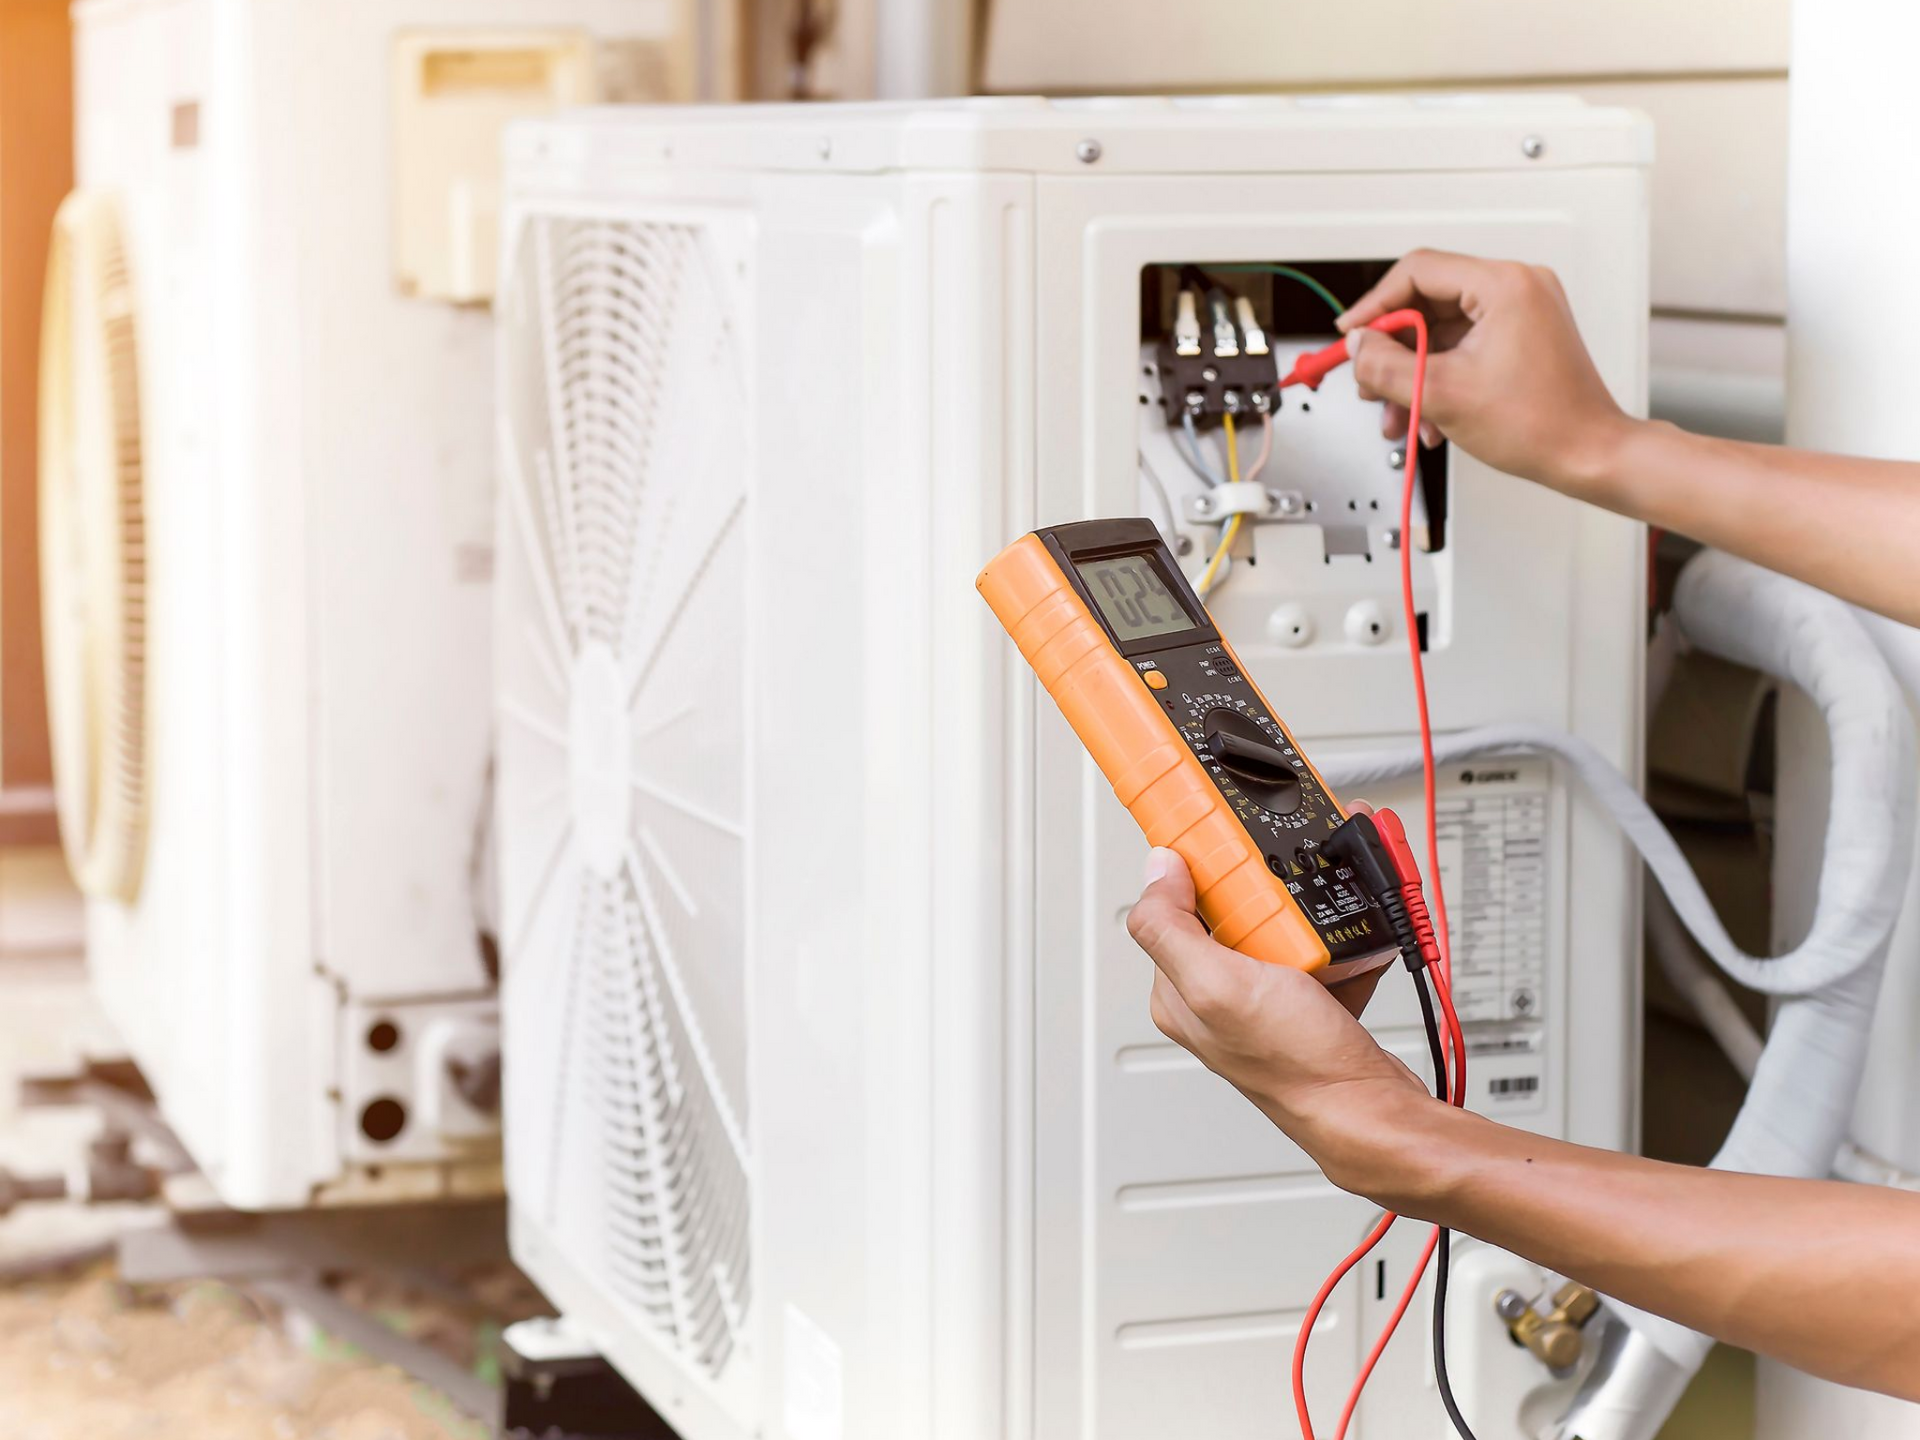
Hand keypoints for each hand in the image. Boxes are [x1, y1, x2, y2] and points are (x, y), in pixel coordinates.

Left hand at [1127, 847, 1434, 1197]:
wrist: (1369, 1109)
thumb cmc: (1297, 1064)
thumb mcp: (1218, 985)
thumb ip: (1170, 927)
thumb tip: (1153, 869)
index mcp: (1177, 991)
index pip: (1171, 908)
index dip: (1200, 872)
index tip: (1233, 851)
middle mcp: (1215, 996)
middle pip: (1230, 911)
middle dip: (1266, 890)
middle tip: (1289, 899)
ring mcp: (1262, 1001)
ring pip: (1279, 928)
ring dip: (1310, 913)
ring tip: (1326, 921)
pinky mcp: (1305, 1005)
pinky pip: (1319, 953)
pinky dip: (1339, 942)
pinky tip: (1353, 941)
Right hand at [1338, 249, 1632, 494]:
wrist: (1588, 455)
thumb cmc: (1542, 425)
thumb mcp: (1441, 394)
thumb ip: (1386, 365)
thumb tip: (1357, 347)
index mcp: (1504, 285)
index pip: (1418, 272)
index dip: (1374, 305)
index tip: (1351, 334)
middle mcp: (1517, 288)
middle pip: (1426, 302)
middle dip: (1392, 349)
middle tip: (1369, 379)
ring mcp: (1521, 312)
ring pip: (1441, 331)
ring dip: (1412, 372)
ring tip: (1397, 411)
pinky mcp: (1521, 336)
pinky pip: (1462, 347)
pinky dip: (1438, 377)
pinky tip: (1426, 415)